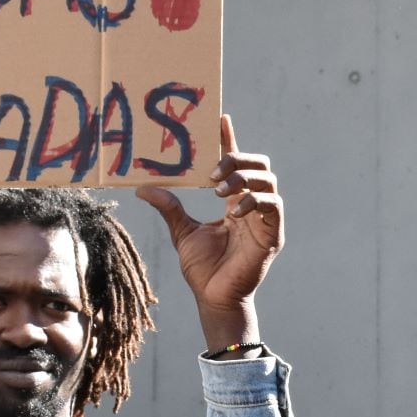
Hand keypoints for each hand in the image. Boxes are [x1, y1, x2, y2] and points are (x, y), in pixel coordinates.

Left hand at [136, 114, 282, 350]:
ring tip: (220, 190)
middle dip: (239, 159)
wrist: (213, 297)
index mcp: (234, 202)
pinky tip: (234, 211)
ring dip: (244, 178)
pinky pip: (273, 206)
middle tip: (214, 172)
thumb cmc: (202, 269)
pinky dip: (255, 201)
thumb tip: (143, 188)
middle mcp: (252, 206)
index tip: (220, 119)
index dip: (230, 139)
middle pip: (259, 165)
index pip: (237, 163)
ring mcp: (265, 219)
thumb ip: (169, 208)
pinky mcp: (273, 234)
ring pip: (268, 180)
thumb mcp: (182, 231)